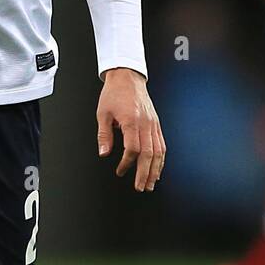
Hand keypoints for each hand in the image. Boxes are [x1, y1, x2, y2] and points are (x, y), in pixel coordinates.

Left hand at [96, 68, 165, 191]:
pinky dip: (161, 158)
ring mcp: (153, 124)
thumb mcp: (102, 113)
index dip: (127, 163)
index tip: (120, 171)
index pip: (133, 149)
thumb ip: (104, 135)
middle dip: (145, 173)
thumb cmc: (114, 93)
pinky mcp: (156, 123)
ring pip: (159, 151)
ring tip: (150, 183)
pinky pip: (162, 144)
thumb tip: (104, 153)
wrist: (128, 77)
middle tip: (141, 187)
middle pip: (149, 154)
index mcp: (132, 121)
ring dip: (155, 169)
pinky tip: (157, 168)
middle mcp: (146, 123)